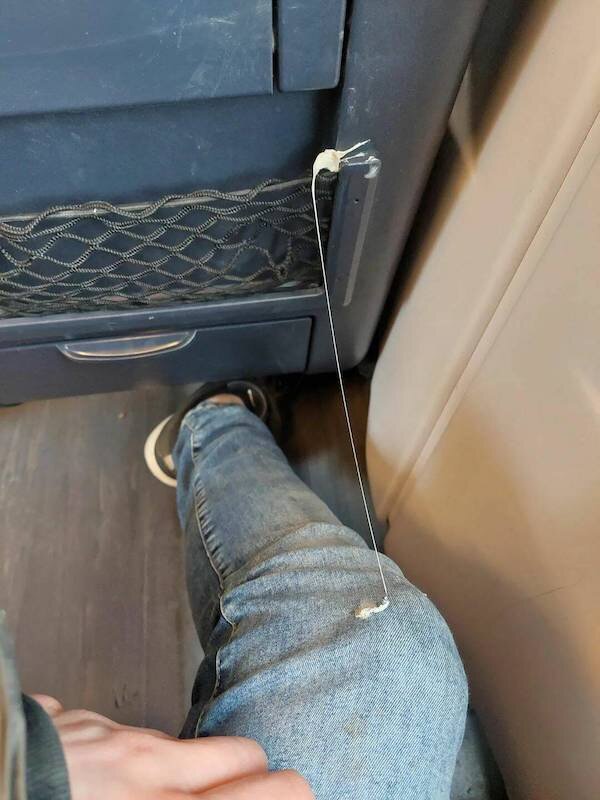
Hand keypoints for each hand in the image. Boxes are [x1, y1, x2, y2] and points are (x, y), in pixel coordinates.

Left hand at [34, 695, 313, 798]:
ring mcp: (112, 737)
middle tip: (245, 796)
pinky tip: (96, 784)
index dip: (293, 793)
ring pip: (182, 746)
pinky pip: (125, 738)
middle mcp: (148, 768)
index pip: (264, 789)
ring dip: (185, 772)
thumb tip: (208, 787)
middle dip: (256, 775)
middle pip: (244, 753)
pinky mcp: (77, 720)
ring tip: (156, 799)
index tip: (298, 796)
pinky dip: (127, 759)